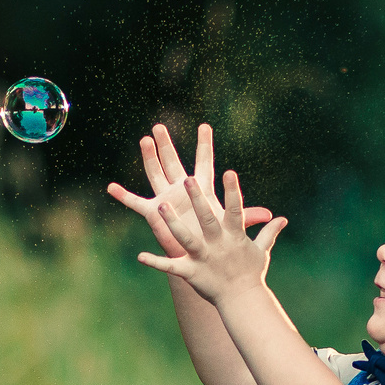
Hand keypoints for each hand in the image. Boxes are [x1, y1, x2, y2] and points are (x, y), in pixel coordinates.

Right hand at [106, 123, 274, 258]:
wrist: (203, 259)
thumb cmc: (219, 240)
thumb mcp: (234, 227)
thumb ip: (250, 218)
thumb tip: (274, 217)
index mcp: (202, 189)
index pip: (204, 162)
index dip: (205, 145)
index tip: (205, 125)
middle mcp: (182, 190)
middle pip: (173, 162)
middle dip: (167, 144)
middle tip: (160, 125)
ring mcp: (167, 199)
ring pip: (155, 174)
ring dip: (149, 158)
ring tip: (144, 140)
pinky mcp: (155, 213)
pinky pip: (136, 203)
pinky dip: (123, 197)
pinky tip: (110, 188)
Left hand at [131, 156, 285, 305]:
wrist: (242, 301)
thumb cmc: (251, 273)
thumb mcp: (261, 251)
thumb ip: (268, 232)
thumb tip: (282, 219)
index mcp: (235, 236)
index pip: (236, 210)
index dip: (233, 191)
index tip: (230, 172)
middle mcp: (218, 245)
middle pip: (207, 219)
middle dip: (197, 200)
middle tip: (188, 179)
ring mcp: (203, 259)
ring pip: (186, 238)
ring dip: (173, 223)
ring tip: (161, 206)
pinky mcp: (191, 273)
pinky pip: (171, 267)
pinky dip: (156, 263)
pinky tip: (140, 256)